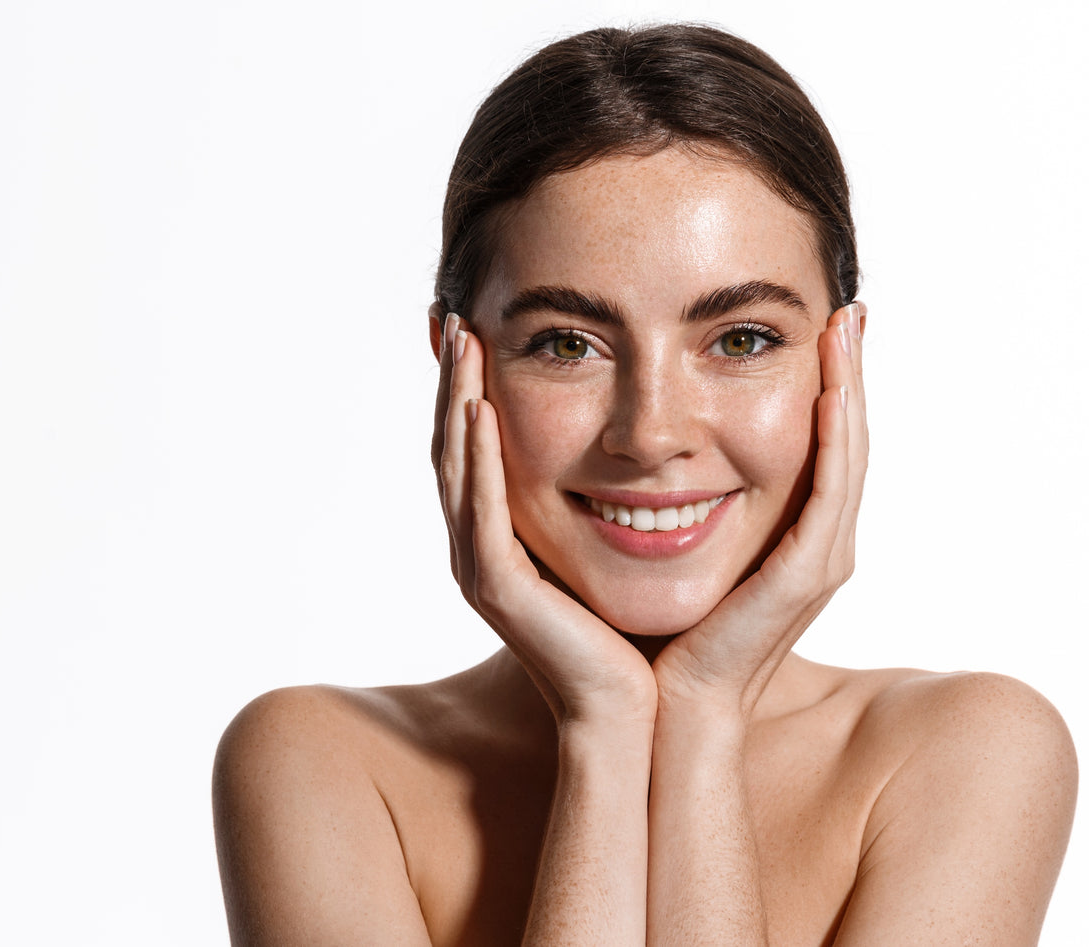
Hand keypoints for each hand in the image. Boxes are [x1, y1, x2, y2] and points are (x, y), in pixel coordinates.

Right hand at [431, 309, 657, 726]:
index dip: (468, 389)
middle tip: (454, 318)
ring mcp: (480, 568)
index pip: (475, 449)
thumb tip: (633, 449)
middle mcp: (478, 549)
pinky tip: (482, 410)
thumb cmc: (634, 632)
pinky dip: (479, 458)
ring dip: (456, 401)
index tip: (477, 331)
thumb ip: (604, 500)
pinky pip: (480, 510)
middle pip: (451, 447)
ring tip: (463, 342)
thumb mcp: (616, 547)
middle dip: (452, 381)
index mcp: (501, 539)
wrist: (637, 710)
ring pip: (456, 468)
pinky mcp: (496, 588)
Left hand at [653, 302, 867, 718]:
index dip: (830, 387)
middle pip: (850, 441)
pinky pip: (832, 492)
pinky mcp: (808, 575)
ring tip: (845, 328)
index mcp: (796, 540)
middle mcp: (823, 547)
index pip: (825, 447)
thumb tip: (657, 453)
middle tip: (849, 311)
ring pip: (852, 456)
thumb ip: (683, 504)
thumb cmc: (660, 636)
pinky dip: (836, 438)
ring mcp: (823, 561)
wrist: (662, 711)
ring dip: (852, 388)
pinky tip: (830, 389)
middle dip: (851, 373)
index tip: (823, 327)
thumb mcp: (674, 550)